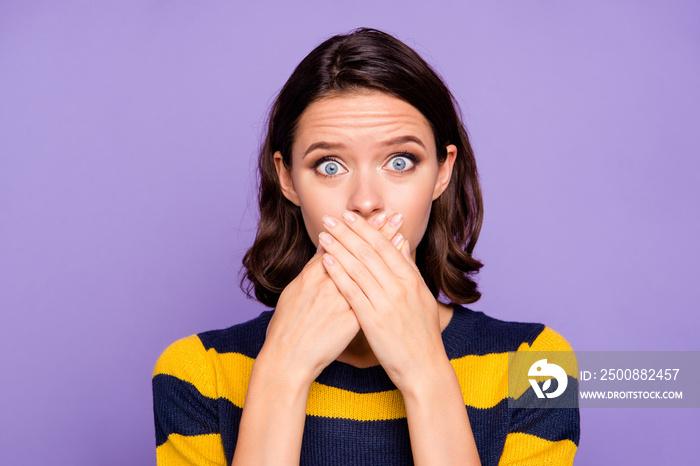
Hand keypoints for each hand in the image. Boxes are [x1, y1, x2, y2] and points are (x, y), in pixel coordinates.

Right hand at [260, 212, 404, 384]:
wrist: (288, 358)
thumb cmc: (286, 326)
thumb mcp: (294, 292)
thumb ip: (311, 271)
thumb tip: (323, 254)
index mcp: (312, 275)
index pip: (338, 245)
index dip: (356, 229)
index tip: (371, 216)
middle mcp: (328, 283)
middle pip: (356, 252)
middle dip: (375, 231)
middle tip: (392, 214)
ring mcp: (340, 300)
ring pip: (368, 269)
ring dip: (385, 250)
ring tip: (400, 232)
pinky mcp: (351, 319)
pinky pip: (374, 295)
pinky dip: (386, 280)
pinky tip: (399, 270)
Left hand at [318, 210, 445, 391]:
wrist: (424, 368)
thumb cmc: (421, 333)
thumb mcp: (422, 296)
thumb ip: (409, 267)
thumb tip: (401, 240)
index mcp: (411, 279)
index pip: (384, 245)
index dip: (365, 228)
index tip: (348, 216)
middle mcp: (400, 287)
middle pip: (369, 252)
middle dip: (347, 232)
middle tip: (329, 218)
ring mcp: (387, 303)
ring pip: (358, 268)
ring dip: (339, 248)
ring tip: (323, 235)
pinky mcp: (374, 321)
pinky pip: (352, 292)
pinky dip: (339, 274)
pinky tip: (327, 262)